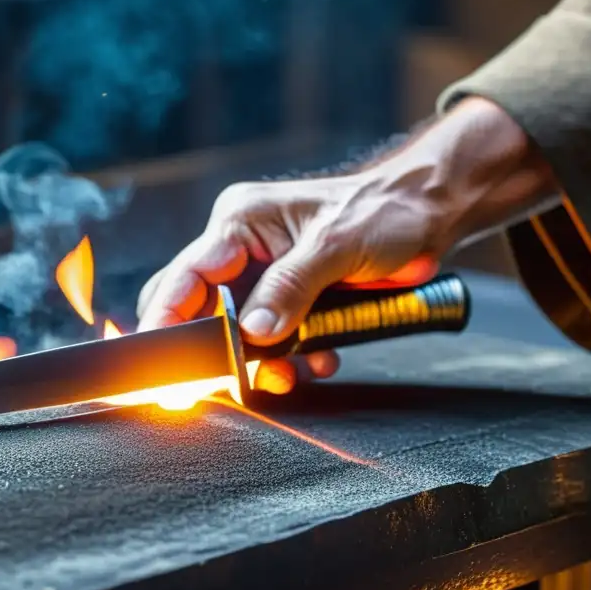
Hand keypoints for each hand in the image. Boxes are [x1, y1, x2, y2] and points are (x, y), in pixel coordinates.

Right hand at [137, 98, 553, 393]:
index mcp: (239, 222)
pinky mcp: (291, 299)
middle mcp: (244, 250)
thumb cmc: (384, 211)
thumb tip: (252, 334)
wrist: (429, 216)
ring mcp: (267, 276)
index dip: (167, 318)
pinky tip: (320, 357)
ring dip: (262, 361)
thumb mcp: (335, 246)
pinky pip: (274, 341)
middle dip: (215, 348)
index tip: (160, 359)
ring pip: (238, 334)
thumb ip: (290, 288)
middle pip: (201, 309)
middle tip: (230, 379)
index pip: (187, 275)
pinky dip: (292, 358)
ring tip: (290, 373)